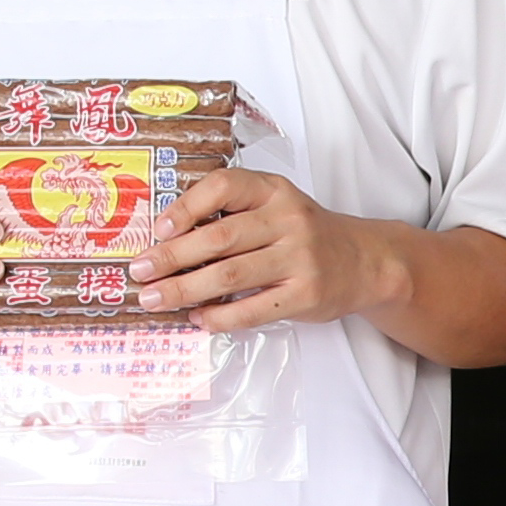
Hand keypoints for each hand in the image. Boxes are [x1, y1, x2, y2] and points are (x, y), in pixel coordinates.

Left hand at [136, 168, 396, 329]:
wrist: (365, 261)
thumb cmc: (305, 234)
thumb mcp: (276, 206)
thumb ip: (233, 213)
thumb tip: (168, 240)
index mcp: (274, 191)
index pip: (224, 186)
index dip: (186, 206)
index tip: (159, 228)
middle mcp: (288, 220)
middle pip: (220, 237)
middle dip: (172, 256)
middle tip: (140, 272)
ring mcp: (299, 259)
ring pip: (230, 275)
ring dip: (185, 289)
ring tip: (155, 299)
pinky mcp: (306, 295)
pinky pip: (253, 309)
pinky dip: (220, 317)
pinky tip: (198, 319)